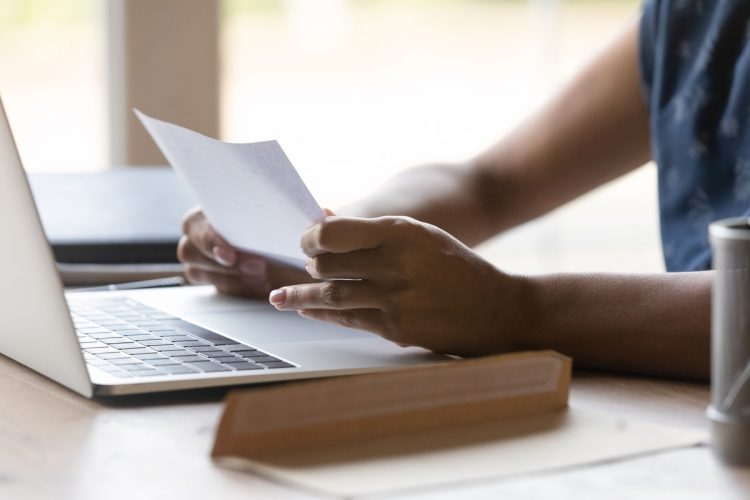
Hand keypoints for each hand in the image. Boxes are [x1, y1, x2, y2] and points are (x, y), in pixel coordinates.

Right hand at [177, 207, 313, 296]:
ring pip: (198, 271)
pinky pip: (215, 287)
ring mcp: (203, 256)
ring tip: (262, 277)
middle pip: (190, 250)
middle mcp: (200, 231)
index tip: (231, 254)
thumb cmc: (281, 222)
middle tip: (258, 269)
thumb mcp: (294, 215)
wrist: (285, 245)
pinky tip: (259, 285)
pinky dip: (237, 288)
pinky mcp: (213, 276)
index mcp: (210, 208)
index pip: (195, 223)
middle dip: (224, 263)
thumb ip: (307, 214)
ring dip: (231, 277)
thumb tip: (323, 213)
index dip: (210, 240)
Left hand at [268, 215, 529, 356]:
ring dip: (303, 295)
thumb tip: (326, 222)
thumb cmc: (455, 267)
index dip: (311, 237)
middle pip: (328, 263)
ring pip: (332, 294)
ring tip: (280, 297)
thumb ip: (375, 231)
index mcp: (401, 232)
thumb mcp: (421, 236)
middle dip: (310, 264)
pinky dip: (323, 314)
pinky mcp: (397, 328)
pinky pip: (348, 319)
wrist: (496, 309)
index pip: (335, 232)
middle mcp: (395, 263)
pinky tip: (308, 311)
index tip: (305, 241)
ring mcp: (395, 298)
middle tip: (303, 265)